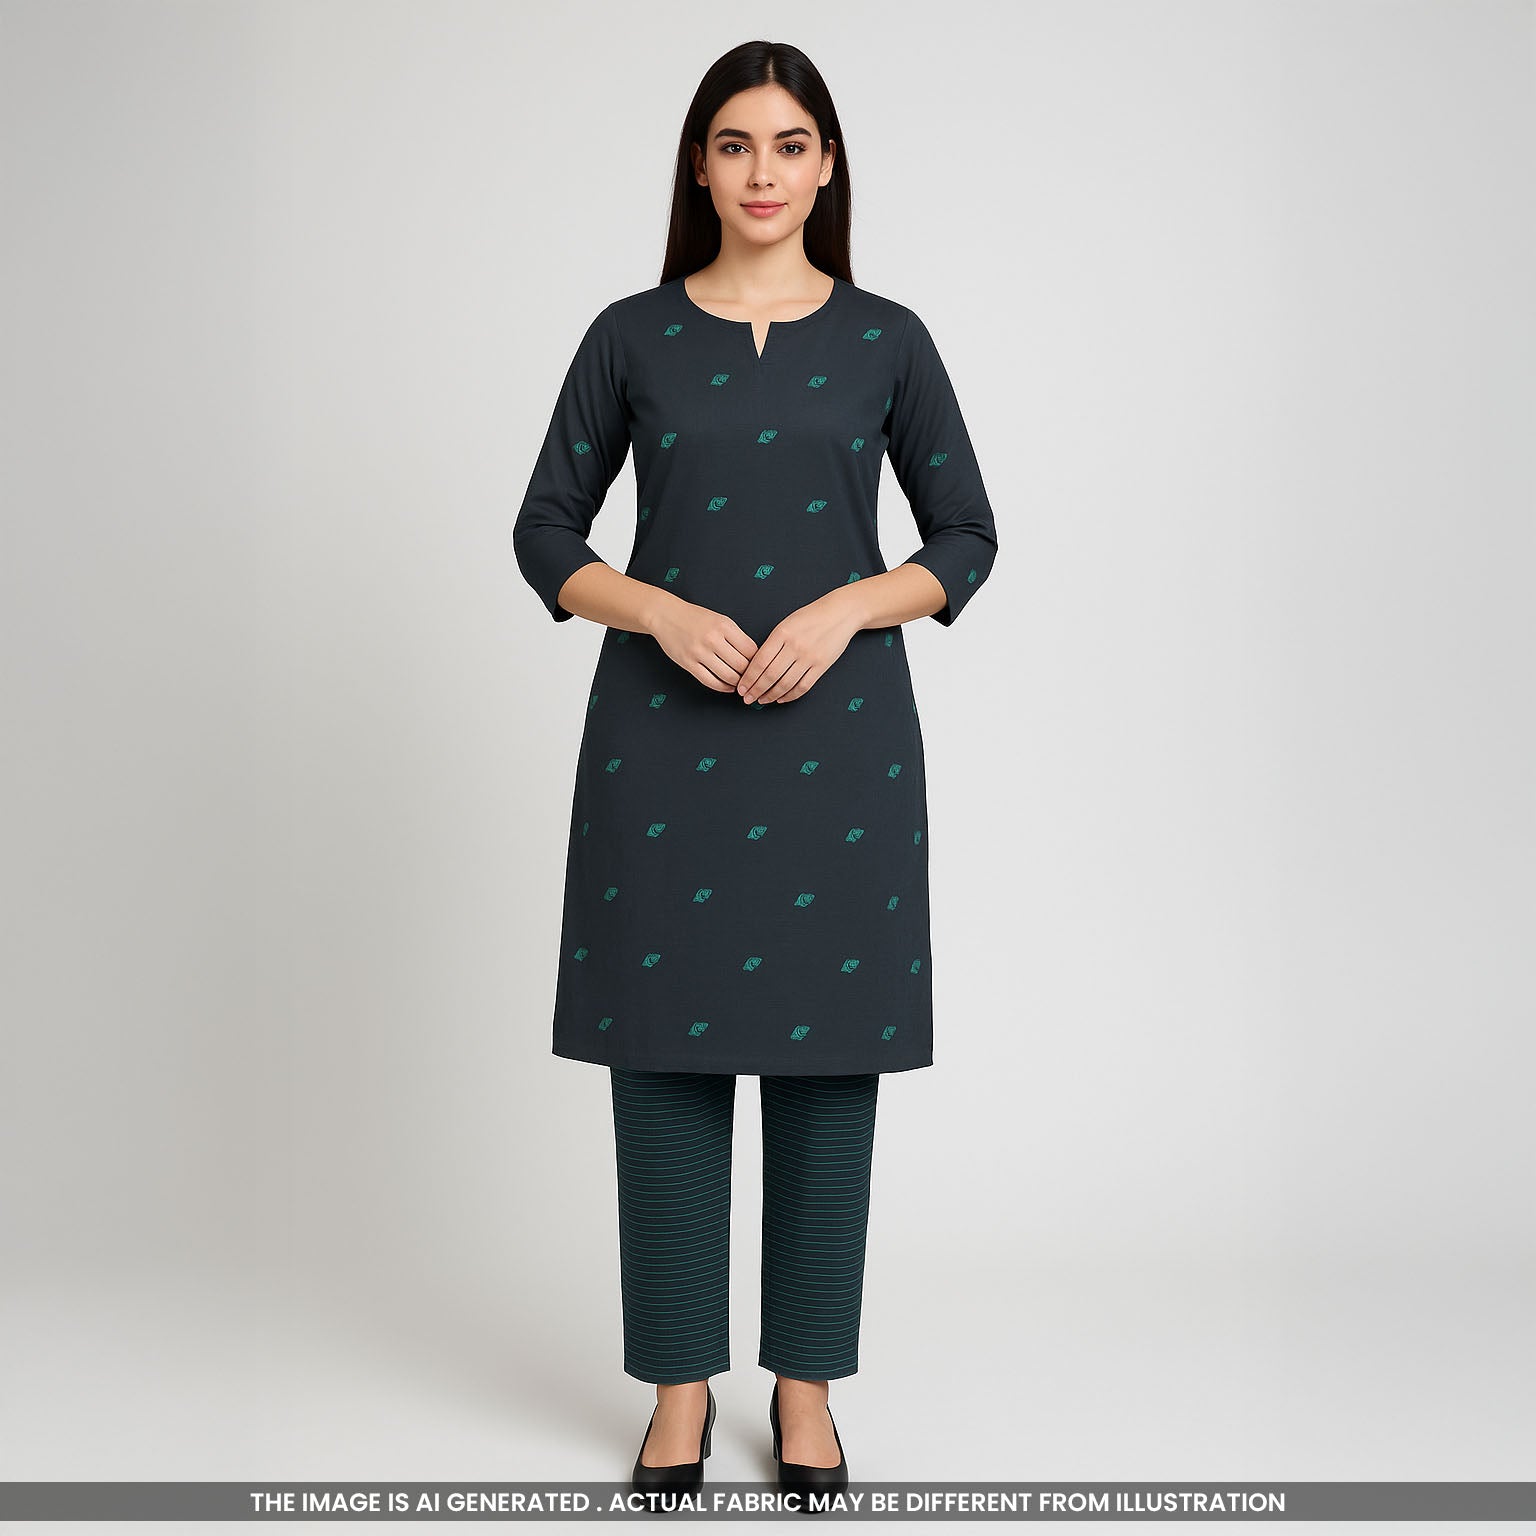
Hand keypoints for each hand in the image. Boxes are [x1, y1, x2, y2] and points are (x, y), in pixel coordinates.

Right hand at [651, 601, 759, 692]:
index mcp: (725, 626)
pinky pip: (710, 681)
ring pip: (728, 676)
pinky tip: (728, 686)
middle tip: (751, 679)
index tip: (759, 667)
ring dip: (737, 683)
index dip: (758, 662)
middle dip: (749, 675)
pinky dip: (723, 687)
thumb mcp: (720, 620)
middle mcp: (713, 639)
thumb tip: (753, 658)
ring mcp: (700, 652)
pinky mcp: (688, 663)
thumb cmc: (695, 617)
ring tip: (740, 684)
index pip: (751, 650)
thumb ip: (736, 637)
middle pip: (741, 665)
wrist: (666, 615)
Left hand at [737, 597, 858, 704]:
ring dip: (771, 695)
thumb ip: (773, 643)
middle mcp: (795, 646)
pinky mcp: (821, 666)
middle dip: (755, 690)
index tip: (741, 687)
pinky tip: (781, 698)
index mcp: (782, 633)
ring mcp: (809, 657)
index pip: (759, 661)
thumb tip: (756, 666)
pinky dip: (790, 696)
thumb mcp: (787, 623)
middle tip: (747, 699)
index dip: (748, 678)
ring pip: (785, 684)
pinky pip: (803, 686)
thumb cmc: (811, 616)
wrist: (841, 612)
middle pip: (770, 675)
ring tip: (762, 700)